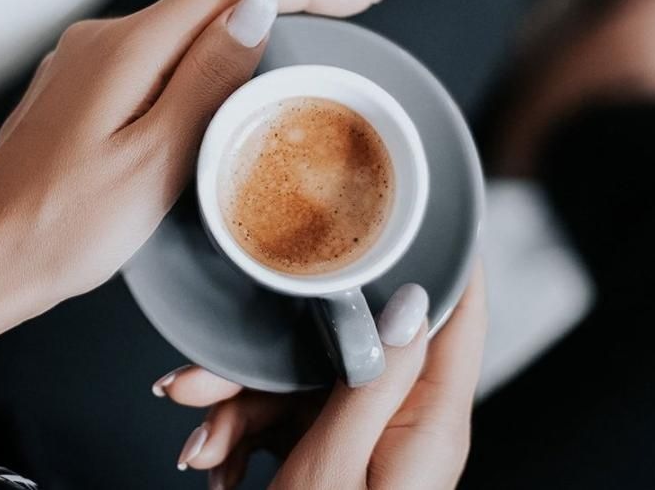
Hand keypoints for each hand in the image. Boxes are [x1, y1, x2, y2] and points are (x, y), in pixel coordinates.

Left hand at [0, 0, 386, 433]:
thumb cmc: (65, 227)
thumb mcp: (156, 160)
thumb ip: (208, 79)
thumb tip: (257, 9)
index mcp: (125, 48)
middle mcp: (101, 40)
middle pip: (209, 1)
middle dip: (285, 0)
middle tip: (351, 17)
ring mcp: (85, 64)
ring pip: (183, 30)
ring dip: (246, 30)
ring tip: (306, 46)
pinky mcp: (79, 92)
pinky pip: (157, 58)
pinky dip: (205, 60)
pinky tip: (229, 85)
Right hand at [158, 263, 488, 488]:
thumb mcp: (336, 468)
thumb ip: (370, 378)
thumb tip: (412, 299)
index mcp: (432, 425)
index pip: (457, 313)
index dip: (444, 248)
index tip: (422, 193)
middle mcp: (408, 428)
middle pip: (352, 347)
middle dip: (268, 362)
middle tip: (200, 382)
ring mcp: (371, 445)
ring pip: (305, 382)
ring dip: (240, 409)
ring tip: (197, 446)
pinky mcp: (337, 461)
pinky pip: (289, 421)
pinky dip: (243, 439)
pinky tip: (212, 467)